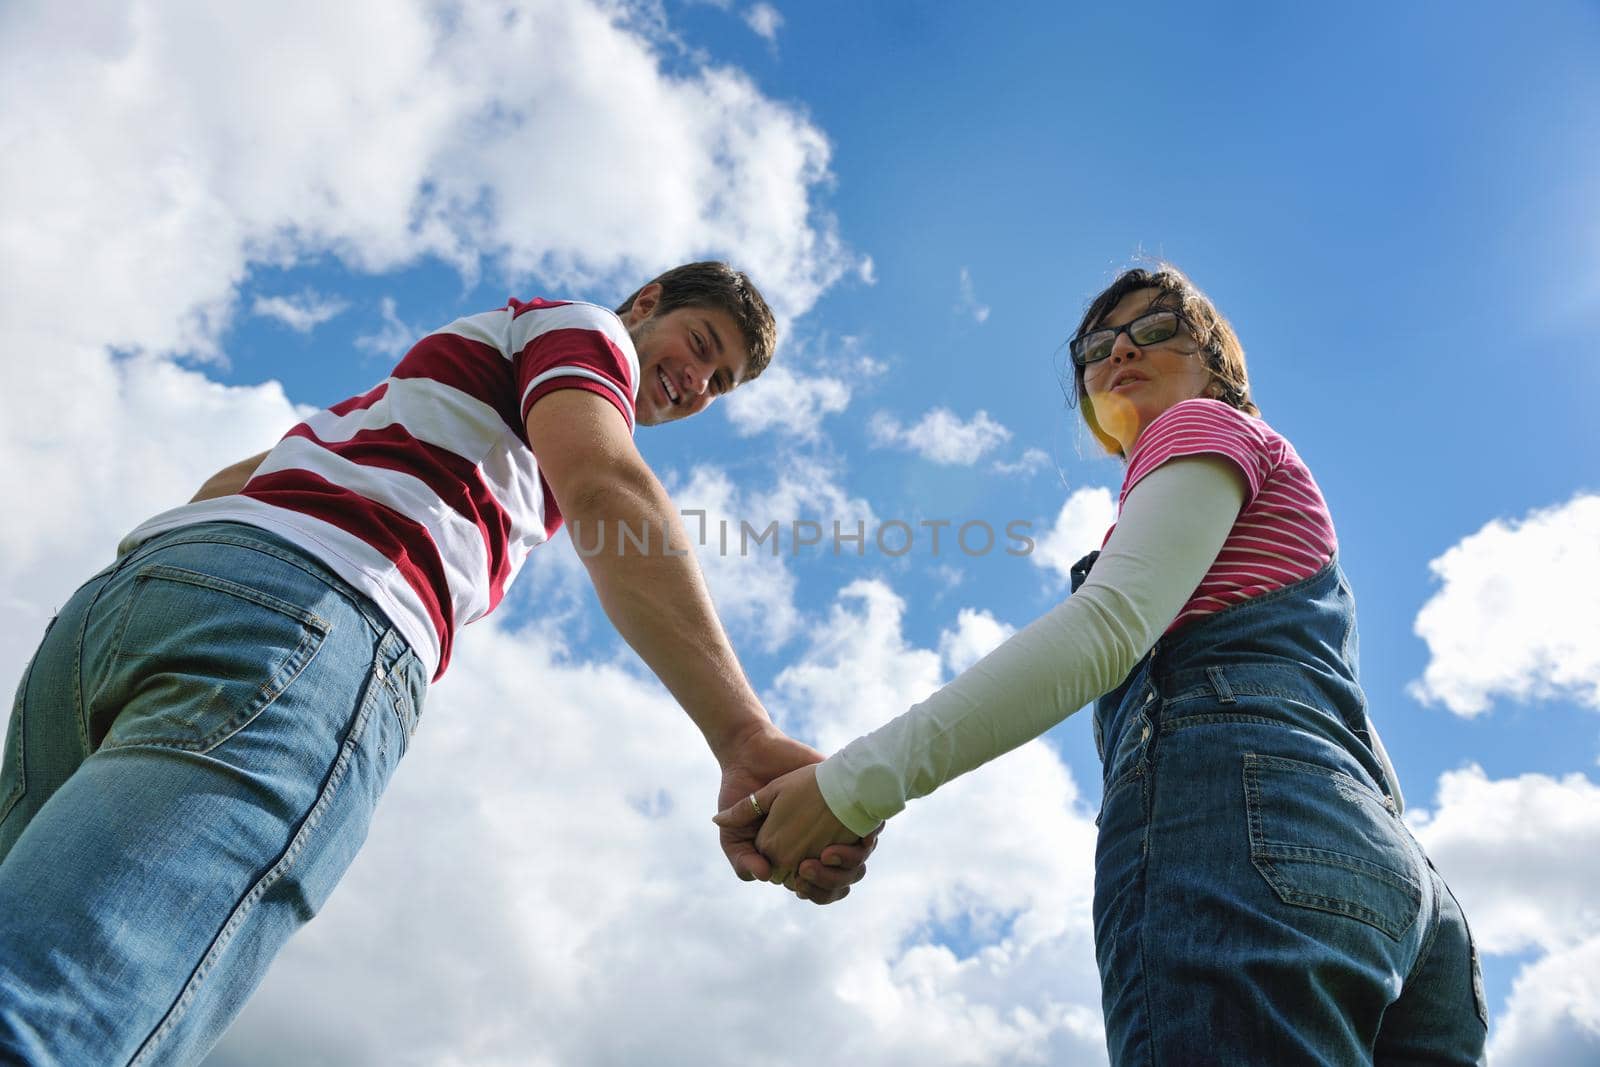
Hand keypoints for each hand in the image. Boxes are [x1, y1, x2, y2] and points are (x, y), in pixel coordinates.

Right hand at [716, 724, 877, 903]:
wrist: (753, 752)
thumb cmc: (742, 792)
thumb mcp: (734, 833)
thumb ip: (742, 859)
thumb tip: (763, 876)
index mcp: (795, 854)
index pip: (815, 888)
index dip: (812, 891)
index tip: (800, 886)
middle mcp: (818, 843)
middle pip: (839, 882)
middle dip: (828, 885)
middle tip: (807, 869)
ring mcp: (834, 825)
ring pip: (855, 866)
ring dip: (842, 871)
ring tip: (823, 857)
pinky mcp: (845, 804)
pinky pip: (866, 838)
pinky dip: (856, 849)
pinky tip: (834, 848)